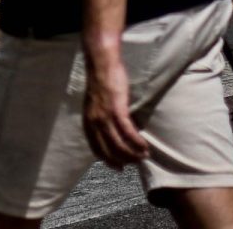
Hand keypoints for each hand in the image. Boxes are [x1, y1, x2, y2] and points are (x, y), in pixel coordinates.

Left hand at [82, 50, 148, 168]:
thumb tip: (109, 130)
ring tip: (143, 157)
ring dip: (133, 154)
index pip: (96, 149)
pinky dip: (137, 142)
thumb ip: (99, 118)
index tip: (118, 167)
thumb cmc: (101, 81)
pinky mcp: (117, 110)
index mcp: (87, 122)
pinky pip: (128, 132)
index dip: (107, 160)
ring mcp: (105, 117)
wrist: (102, 64)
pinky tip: (145, 147)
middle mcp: (94, 123)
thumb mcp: (95, 104)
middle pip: (109, 150)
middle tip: (133, 164)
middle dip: (122, 161)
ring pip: (120, 145)